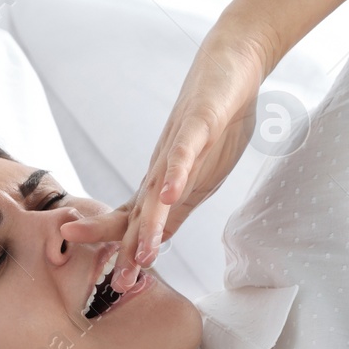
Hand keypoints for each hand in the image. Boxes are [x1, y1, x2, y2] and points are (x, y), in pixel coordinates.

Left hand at [61, 27, 271, 289]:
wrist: (231, 62)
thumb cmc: (217, 115)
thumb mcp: (201, 168)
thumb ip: (183, 196)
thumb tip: (168, 225)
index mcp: (166, 182)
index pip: (141, 222)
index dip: (129, 252)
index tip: (121, 286)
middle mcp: (164, 168)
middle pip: (139, 213)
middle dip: (126, 248)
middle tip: (116, 283)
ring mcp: (179, 146)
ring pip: (158, 191)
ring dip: (150, 224)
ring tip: (143, 253)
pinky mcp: (199, 123)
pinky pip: (185, 151)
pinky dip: (176, 173)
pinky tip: (169, 194)